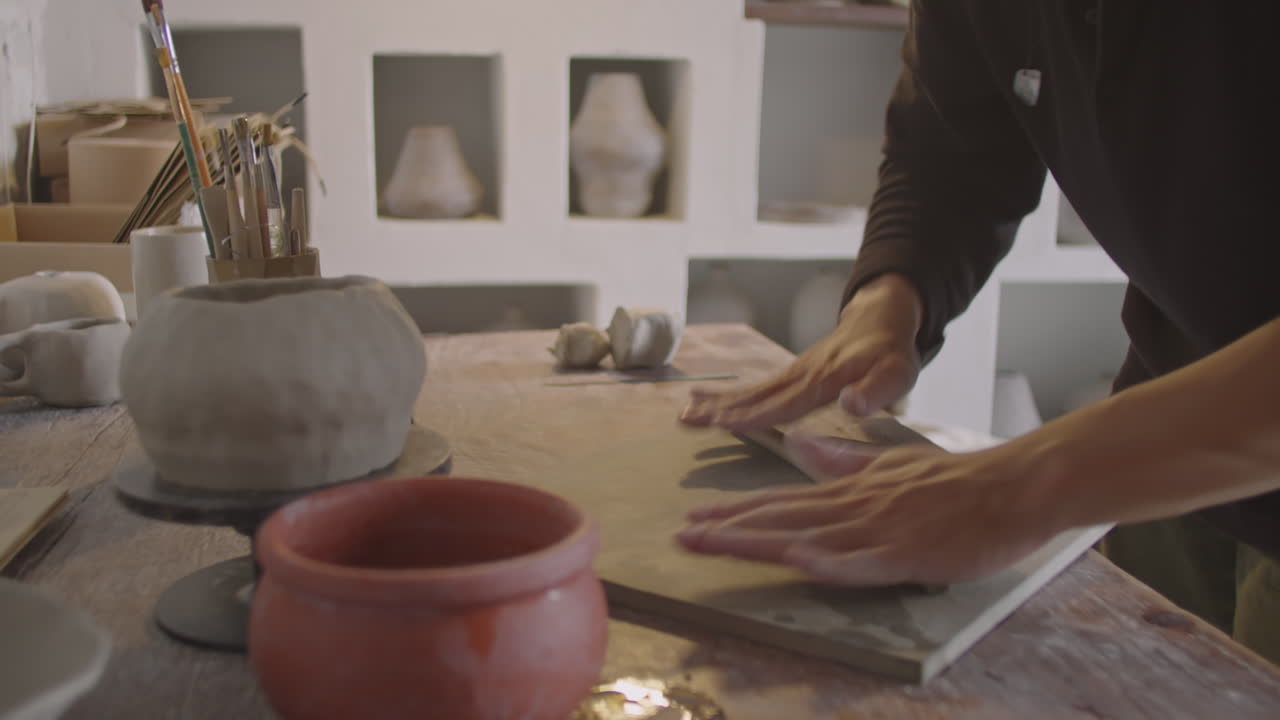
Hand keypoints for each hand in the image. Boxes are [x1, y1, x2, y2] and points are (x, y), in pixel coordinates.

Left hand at [674, 433, 1061, 585]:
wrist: (1011, 486)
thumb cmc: (955, 480)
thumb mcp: (890, 462)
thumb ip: (843, 459)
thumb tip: (799, 445)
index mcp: (849, 489)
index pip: (781, 501)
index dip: (736, 511)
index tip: (695, 518)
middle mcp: (854, 507)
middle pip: (781, 518)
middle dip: (728, 529)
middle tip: (682, 536)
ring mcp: (879, 530)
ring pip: (807, 537)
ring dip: (758, 541)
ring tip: (714, 545)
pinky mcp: (909, 553)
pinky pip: (863, 562)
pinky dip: (830, 562)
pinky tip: (800, 562)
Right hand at [678, 274, 922, 430]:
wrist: (880, 317)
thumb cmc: (891, 352)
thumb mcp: (897, 373)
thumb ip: (875, 391)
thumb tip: (850, 406)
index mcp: (822, 382)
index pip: (781, 404)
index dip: (750, 416)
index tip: (718, 424)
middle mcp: (799, 377)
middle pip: (754, 397)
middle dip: (718, 410)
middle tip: (683, 420)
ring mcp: (792, 374)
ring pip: (749, 391)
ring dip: (715, 403)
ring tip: (683, 414)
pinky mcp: (790, 375)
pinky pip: (755, 388)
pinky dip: (728, 396)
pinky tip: (706, 403)